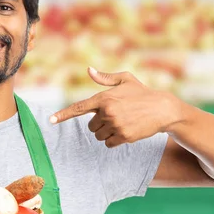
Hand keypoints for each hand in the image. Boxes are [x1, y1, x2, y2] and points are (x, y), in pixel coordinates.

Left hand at [50, 67, 181, 147]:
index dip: (63, 115)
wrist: (163, 109)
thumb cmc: (142, 93)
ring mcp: (115, 124)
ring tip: (122, 122)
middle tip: (116, 116)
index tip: (50, 121)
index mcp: (104, 97)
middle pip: (90, 126)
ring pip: (98, 135)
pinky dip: (114, 140)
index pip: (79, 108)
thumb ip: (105, 78)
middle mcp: (107, 111)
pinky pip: (109, 143)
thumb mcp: (125, 80)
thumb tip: (89, 70)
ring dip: (106, 132)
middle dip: (99, 123)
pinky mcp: (124, 136)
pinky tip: (126, 130)